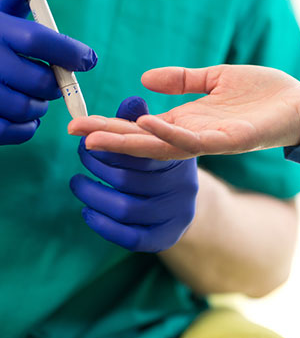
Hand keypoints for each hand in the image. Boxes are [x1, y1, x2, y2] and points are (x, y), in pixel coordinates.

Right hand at [0, 0, 96, 144]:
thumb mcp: (0, 14)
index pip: (39, 41)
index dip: (70, 52)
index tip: (89, 59)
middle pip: (41, 82)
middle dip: (56, 85)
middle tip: (55, 81)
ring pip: (30, 108)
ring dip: (40, 105)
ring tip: (34, 94)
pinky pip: (18, 131)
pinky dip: (27, 125)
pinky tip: (24, 113)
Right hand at [68, 65, 299, 159]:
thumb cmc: (262, 93)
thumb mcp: (216, 78)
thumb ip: (183, 80)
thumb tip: (145, 80)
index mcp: (190, 120)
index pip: (143, 126)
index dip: (113, 125)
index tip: (80, 122)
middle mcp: (196, 134)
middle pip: (146, 140)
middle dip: (111, 138)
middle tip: (76, 134)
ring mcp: (213, 140)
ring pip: (165, 146)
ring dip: (132, 142)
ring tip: (99, 137)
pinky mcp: (232, 140)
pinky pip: (197, 142)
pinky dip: (172, 134)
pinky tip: (149, 124)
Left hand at [70, 97, 198, 252]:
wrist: (183, 199)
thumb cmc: (161, 162)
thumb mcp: (156, 138)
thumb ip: (139, 122)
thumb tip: (132, 100)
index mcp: (181, 158)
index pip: (142, 150)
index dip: (109, 142)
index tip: (81, 132)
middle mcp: (182, 188)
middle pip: (128, 180)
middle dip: (96, 165)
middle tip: (82, 152)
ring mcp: (175, 215)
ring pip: (125, 209)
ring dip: (92, 195)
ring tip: (78, 182)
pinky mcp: (166, 237)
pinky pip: (131, 237)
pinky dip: (103, 225)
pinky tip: (88, 211)